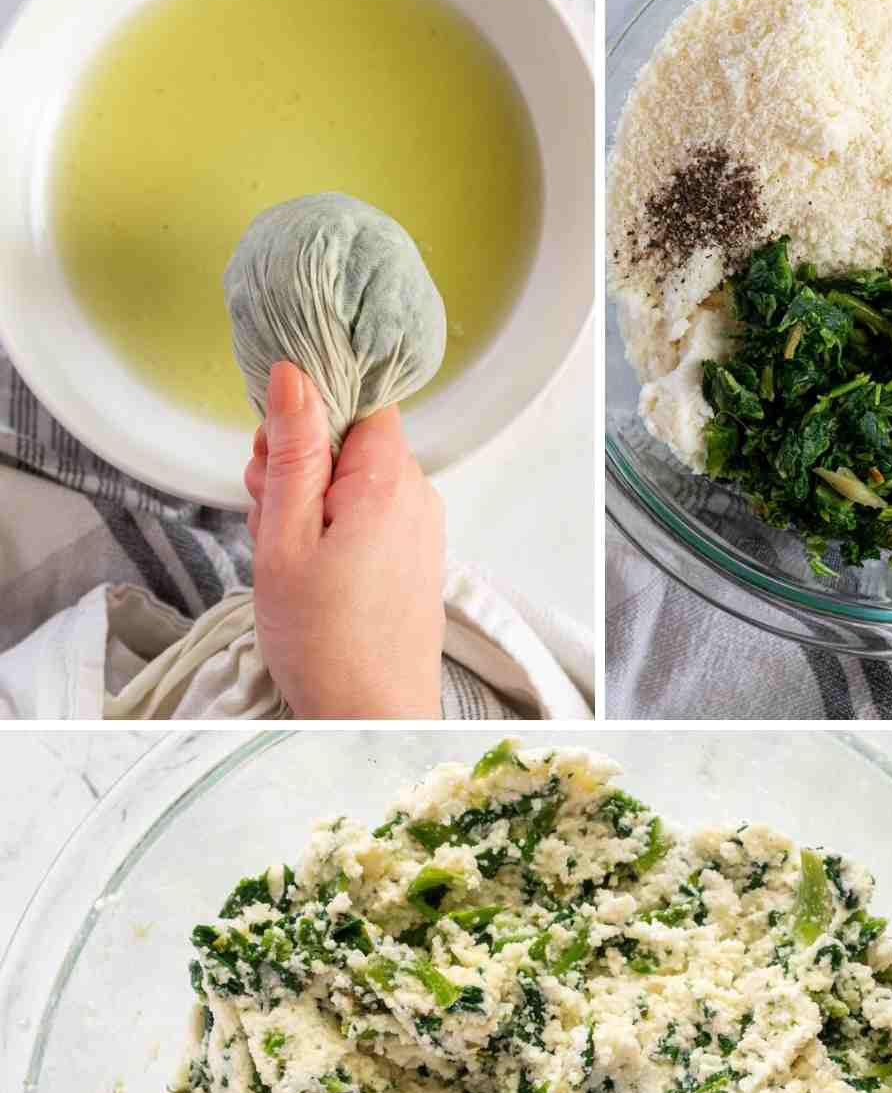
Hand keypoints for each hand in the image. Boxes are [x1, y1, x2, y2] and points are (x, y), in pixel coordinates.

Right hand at [244, 360, 444, 718]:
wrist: (370, 717)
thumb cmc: (326, 643)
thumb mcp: (285, 537)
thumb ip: (292, 451)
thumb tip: (294, 375)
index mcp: (389, 481)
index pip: (357, 398)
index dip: (307, 416)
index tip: (274, 454)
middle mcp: (418, 497)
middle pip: (351, 441)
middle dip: (299, 465)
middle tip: (269, 517)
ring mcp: (422, 529)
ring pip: (353, 482)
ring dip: (310, 503)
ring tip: (288, 556)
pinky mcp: (415, 557)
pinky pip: (369, 518)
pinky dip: (332, 532)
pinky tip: (312, 571)